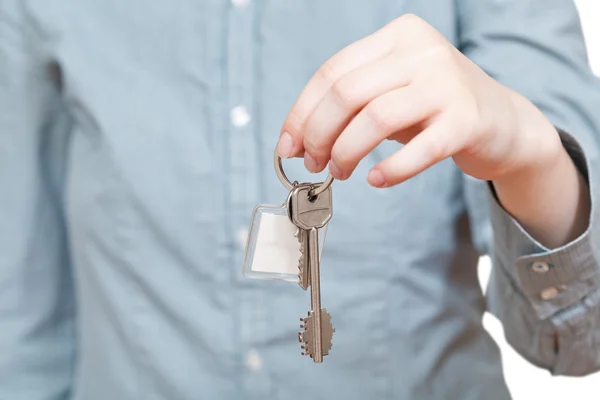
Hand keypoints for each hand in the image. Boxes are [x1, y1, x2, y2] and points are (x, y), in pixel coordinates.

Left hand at [277, 14, 562, 187]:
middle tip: (314, 164)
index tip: (288, 146)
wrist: (504, 122)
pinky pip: (420, 149)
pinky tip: (376, 181)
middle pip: (347, 93)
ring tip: (339, 172)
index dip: (302, 112)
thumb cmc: (434, 109)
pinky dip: (391, 170)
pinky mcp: (468, 120)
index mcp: (397, 36)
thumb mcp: (390, 93)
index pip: (333, 72)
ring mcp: (448, 82)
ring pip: (375, 118)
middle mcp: (423, 51)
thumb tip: (297, 140)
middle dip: (319, 135)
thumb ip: (348, 107)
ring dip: (346, 153)